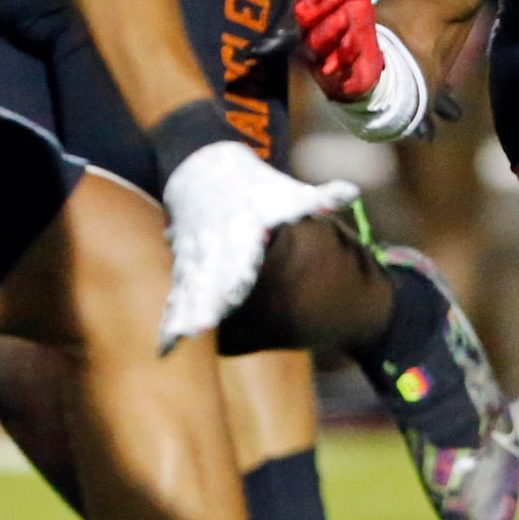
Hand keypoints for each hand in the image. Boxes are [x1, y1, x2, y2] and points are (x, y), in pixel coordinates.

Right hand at [159, 142, 356, 346]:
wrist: (203, 170)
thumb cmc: (257, 188)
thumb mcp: (287, 191)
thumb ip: (319, 198)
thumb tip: (352, 192)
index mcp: (242, 227)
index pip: (240, 252)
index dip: (238, 273)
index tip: (236, 295)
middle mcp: (215, 243)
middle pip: (210, 276)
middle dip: (205, 302)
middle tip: (200, 329)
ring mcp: (196, 256)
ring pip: (189, 289)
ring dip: (184, 315)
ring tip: (181, 341)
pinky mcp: (184, 268)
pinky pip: (177, 295)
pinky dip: (170, 320)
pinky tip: (166, 349)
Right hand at [295, 0, 380, 98]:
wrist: (363, 68)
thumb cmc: (355, 29)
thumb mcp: (357, 2)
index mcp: (312, 10)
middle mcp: (308, 31)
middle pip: (303, 14)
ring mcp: (317, 54)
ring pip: (316, 39)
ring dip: (333, 24)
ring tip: (346, 16)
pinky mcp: (331, 75)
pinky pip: (334, 65)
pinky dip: (345, 51)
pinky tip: (353, 40)